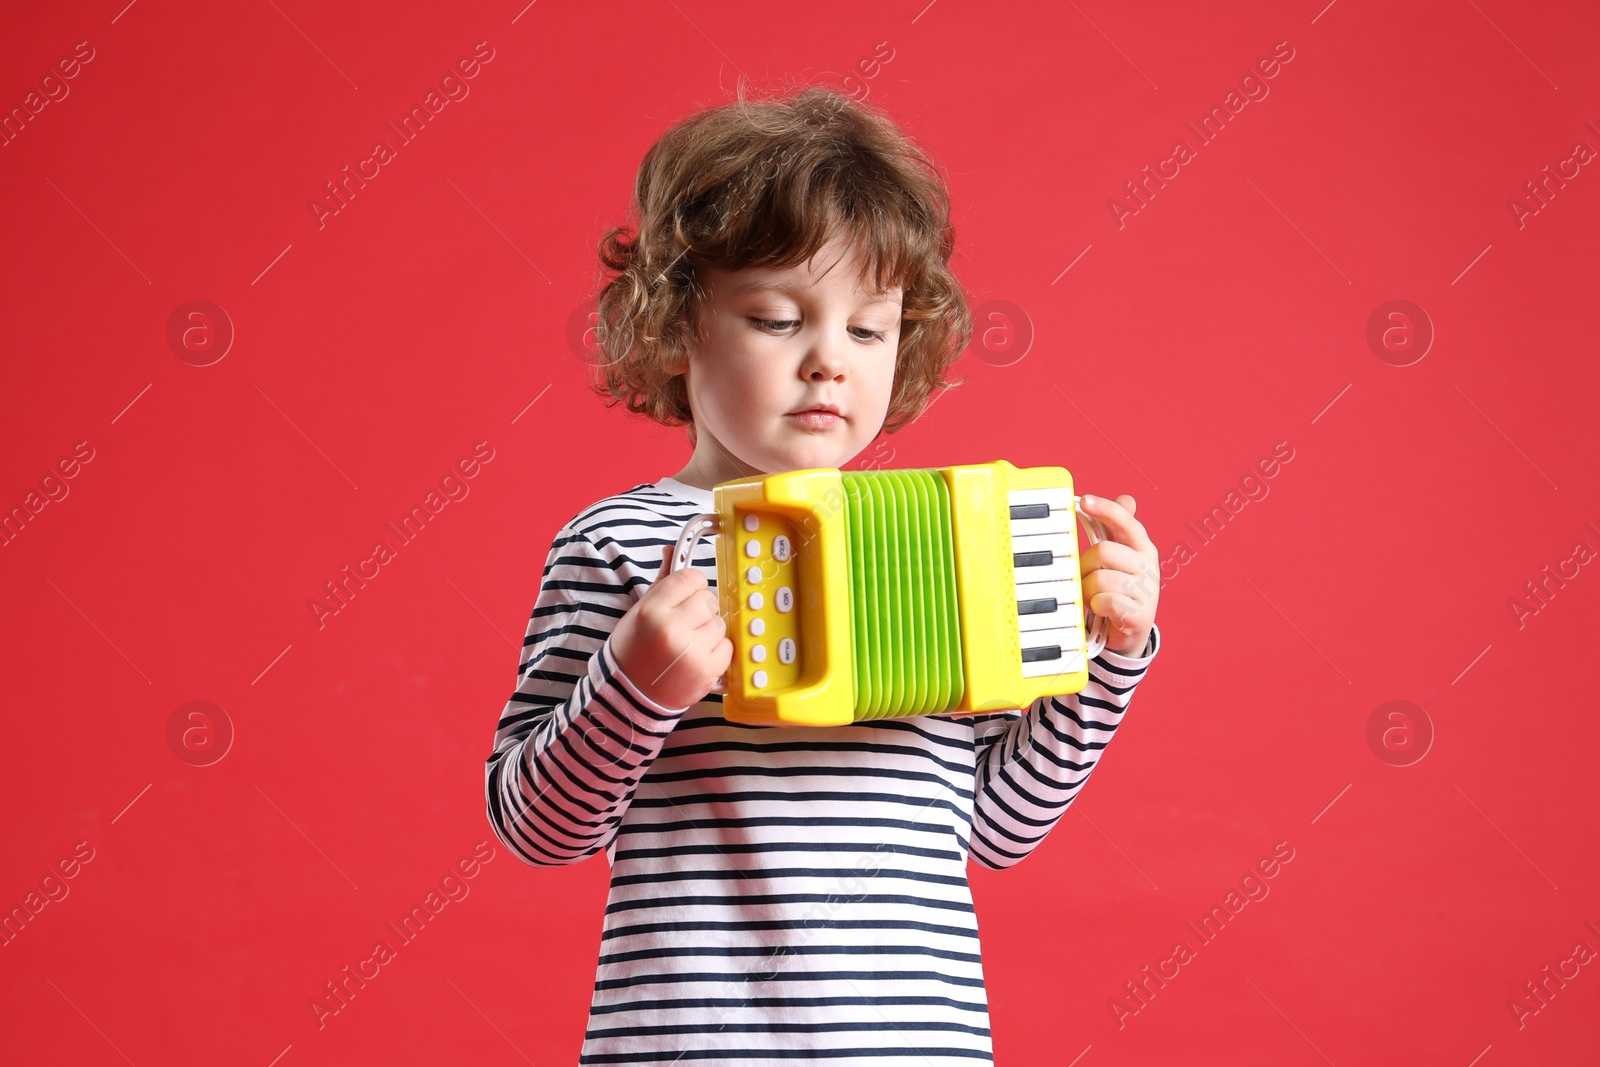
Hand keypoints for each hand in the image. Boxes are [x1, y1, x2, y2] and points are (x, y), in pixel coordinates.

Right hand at [610, 544, 733, 709]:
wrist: (628, 696)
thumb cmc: (633, 650)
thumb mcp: (639, 612)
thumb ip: (662, 581)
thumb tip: (672, 549)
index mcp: (652, 610)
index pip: (691, 577)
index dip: (692, 586)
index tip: (686, 596)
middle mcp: (672, 629)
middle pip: (709, 599)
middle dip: (701, 610)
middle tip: (685, 625)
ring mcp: (691, 652)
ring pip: (720, 623)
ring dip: (709, 631)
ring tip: (688, 644)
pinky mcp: (706, 672)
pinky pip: (727, 647)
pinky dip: (716, 651)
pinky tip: (696, 657)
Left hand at [1079, 493, 1158, 655]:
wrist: (1131, 629)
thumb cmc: (1120, 587)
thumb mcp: (1120, 556)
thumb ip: (1117, 528)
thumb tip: (1125, 498)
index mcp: (1142, 547)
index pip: (1125, 521)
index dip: (1105, 509)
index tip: (1084, 500)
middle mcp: (1148, 565)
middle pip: (1103, 551)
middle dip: (1084, 565)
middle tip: (1084, 577)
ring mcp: (1147, 591)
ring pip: (1100, 579)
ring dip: (1087, 590)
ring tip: (1092, 596)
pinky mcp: (1141, 615)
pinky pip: (1105, 602)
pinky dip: (1096, 606)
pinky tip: (1101, 609)